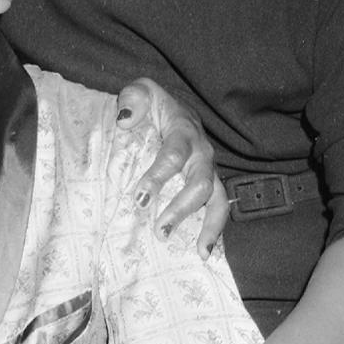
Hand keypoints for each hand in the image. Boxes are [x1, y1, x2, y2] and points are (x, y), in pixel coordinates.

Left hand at [116, 78, 227, 257]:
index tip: (140, 198)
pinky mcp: (209, 184)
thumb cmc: (153, 104)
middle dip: (181, 209)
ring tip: (199, 252)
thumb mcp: (141, 90)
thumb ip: (133, 99)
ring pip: (217, 200)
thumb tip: (125, 120)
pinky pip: (218, 208)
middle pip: (200, 183)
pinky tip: (205, 253)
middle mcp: (201, 154)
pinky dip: (215, 231)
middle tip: (160, 231)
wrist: (174, 108)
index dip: (158, 177)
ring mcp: (208, 170)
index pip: (173, 156)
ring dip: (209, 227)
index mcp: (184, 131)